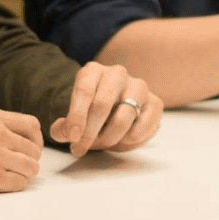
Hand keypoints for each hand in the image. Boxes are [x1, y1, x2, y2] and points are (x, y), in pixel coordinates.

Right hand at [0, 109, 45, 194]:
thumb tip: (21, 140)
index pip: (32, 126)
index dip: (35, 139)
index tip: (31, 148)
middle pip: (33, 150)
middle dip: (29, 159)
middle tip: (20, 166)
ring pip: (30, 168)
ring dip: (24, 174)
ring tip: (11, 176)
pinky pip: (18, 184)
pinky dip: (15, 185)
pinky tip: (3, 184)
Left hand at [47, 61, 162, 155]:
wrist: (116, 110)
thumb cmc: (90, 114)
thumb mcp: (72, 119)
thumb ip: (63, 128)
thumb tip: (65, 132)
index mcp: (93, 71)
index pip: (84, 90)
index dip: (77, 116)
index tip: (73, 137)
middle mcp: (117, 74)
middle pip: (102, 105)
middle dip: (90, 133)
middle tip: (81, 148)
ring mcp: (139, 86)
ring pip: (123, 119)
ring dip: (108, 139)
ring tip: (101, 144)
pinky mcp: (155, 102)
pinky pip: (143, 128)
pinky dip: (129, 141)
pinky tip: (122, 139)